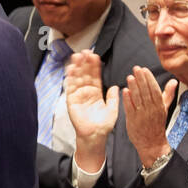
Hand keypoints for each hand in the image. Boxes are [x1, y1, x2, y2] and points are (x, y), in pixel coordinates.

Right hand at [64, 50, 119, 172]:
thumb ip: (114, 98)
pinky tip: (71, 69)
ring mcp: (78, 96)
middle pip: (85, 75)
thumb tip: (116, 87)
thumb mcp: (113, 110)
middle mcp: (86, 93)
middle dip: (84, 63)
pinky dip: (70, 78)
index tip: (95, 56)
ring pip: (77, 79)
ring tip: (77, 56)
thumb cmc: (104, 125)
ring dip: (76, 67)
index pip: (95, 76)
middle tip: (85, 51)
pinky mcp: (71, 101)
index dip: (94, 67)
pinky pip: (70, 87)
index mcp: (96, 93)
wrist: (95, 136)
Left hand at [122, 66, 177, 168]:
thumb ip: (168, 94)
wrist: (152, 143)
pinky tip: (124, 91)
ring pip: (138, 99)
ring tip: (130, 77)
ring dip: (134, 87)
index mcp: (159, 106)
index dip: (149, 79)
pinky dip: (127, 99)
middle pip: (146, 92)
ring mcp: (142, 115)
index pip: (154, 89)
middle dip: (141, 79)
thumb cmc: (157, 124)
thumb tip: (174, 81)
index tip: (144, 70)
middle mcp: (151, 109)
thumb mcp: (165, 108)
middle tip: (136, 69)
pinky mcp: (133, 121)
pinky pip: (130, 108)